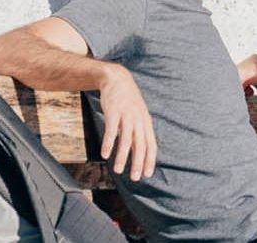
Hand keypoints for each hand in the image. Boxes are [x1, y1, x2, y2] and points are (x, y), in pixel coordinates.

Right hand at [98, 65, 157, 182]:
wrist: (117, 79)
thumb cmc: (127, 101)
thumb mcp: (137, 116)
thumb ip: (138, 131)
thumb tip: (139, 151)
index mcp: (146, 123)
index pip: (151, 145)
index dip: (150, 160)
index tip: (147, 174)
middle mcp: (139, 120)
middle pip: (141, 145)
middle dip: (138, 163)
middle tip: (135, 178)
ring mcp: (127, 115)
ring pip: (126, 140)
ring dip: (123, 157)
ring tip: (118, 170)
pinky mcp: (114, 111)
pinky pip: (111, 130)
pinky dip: (109, 142)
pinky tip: (105, 154)